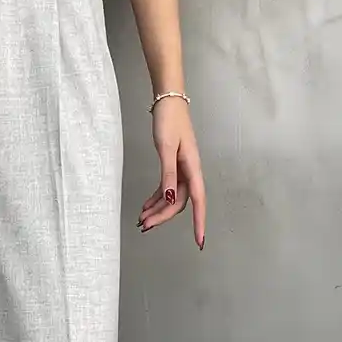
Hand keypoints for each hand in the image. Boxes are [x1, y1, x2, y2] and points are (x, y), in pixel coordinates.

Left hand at [138, 96, 206, 249]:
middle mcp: (190, 171)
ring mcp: (182, 169)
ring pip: (171, 197)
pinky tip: (145, 206)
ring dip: (157, 210)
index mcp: (192, 168)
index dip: (199, 222)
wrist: (168, 100)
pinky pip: (166, 188)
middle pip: (179, 202)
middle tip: (144, 226)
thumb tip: (169, 199)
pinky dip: (156, 198)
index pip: (198, 201)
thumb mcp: (166, 147)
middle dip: (163, 217)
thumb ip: (168, 174)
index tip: (199, 241)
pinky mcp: (173, 164)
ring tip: (141, 220)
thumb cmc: (169, 120)